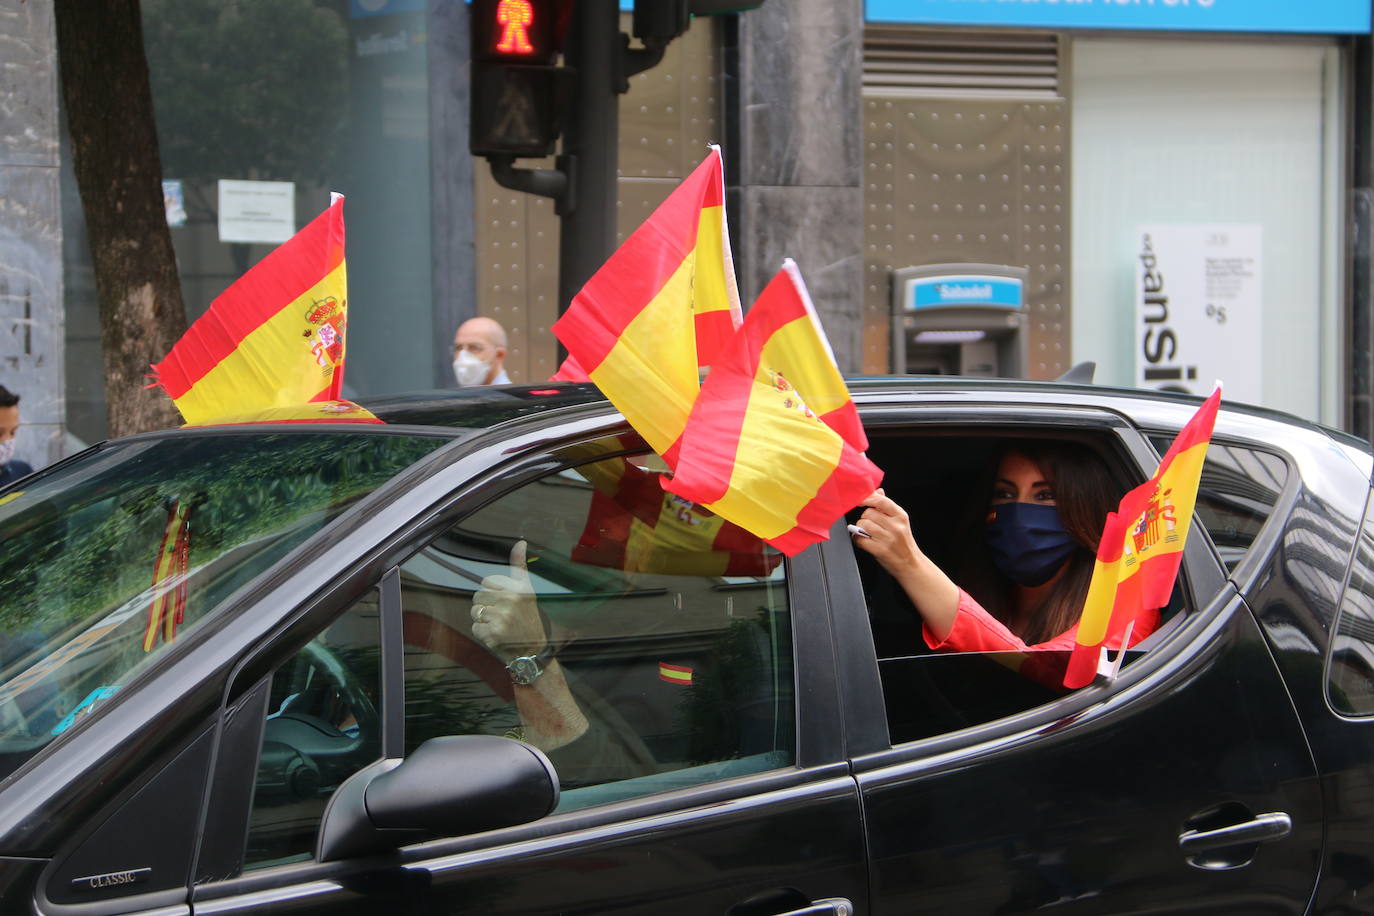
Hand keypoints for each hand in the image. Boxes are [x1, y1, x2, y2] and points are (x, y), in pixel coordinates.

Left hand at [471, 540, 545, 656]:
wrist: (533, 651)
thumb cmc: (528, 619)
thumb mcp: (527, 591)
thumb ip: (520, 566)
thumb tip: (521, 542)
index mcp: (518, 589)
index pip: (486, 583)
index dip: (491, 594)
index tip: (504, 603)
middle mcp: (511, 601)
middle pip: (478, 597)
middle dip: (486, 607)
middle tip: (502, 617)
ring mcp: (502, 617)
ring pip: (474, 612)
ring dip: (483, 621)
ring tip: (499, 626)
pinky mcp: (493, 634)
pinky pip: (475, 628)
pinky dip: (483, 634)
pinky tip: (496, 637)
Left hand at [851, 488, 922, 573]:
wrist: (910, 563)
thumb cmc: (903, 542)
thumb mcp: (900, 522)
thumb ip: (887, 506)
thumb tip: (878, 491)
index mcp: (900, 516)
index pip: (881, 501)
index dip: (867, 498)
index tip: (859, 499)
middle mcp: (896, 526)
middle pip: (868, 513)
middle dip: (864, 518)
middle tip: (869, 525)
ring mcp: (888, 538)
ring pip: (863, 525)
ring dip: (860, 529)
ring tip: (867, 534)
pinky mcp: (880, 550)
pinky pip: (860, 539)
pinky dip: (858, 539)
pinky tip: (864, 541)